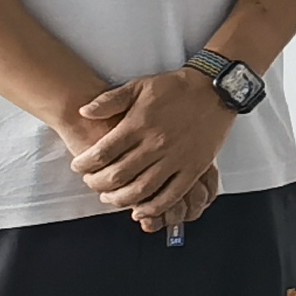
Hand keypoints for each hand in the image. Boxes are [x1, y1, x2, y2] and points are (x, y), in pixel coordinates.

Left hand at [67, 69, 230, 222]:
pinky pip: (172, 195)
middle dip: (97, 184)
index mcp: (139, 124)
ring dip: (120, 199)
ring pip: (141, 190)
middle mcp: (156, 144)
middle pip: (117, 176)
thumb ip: (110, 100)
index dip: (84, 165)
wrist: (216, 89)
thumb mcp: (140, 86)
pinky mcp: (194, 168)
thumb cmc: (176, 87)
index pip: (102, 153)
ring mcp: (176, 158)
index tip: (79, 167)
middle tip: (91, 182)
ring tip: (110, 196)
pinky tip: (140, 210)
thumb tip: (84, 111)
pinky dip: (153, 207)